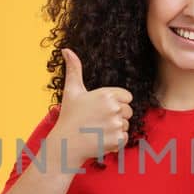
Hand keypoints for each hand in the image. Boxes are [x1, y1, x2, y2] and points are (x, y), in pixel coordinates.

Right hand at [49, 48, 132, 166]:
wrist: (66, 143)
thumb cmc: (69, 116)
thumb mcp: (72, 90)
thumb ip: (74, 69)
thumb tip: (66, 49)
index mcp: (106, 94)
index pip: (127, 97)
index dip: (116, 102)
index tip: (101, 108)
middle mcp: (114, 108)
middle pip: (128, 111)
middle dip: (116, 116)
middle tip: (97, 120)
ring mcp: (116, 125)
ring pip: (126, 125)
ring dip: (115, 129)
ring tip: (98, 130)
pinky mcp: (117, 140)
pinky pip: (125, 138)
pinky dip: (115, 141)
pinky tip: (100, 139)